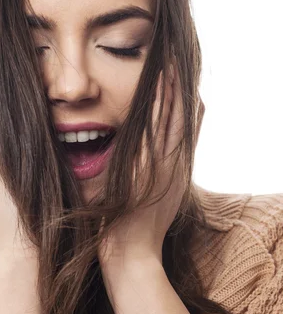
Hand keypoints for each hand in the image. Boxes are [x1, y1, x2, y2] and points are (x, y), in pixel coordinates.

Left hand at [98, 57, 204, 269]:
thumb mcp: (144, 201)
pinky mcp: (150, 167)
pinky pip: (156, 129)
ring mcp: (162, 165)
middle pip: (180, 118)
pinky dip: (160, 107)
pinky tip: (159, 86)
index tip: (182, 79)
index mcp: (171, 171)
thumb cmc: (131, 230)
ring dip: (171, 89)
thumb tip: (134, 161)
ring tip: (171, 62)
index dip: (182, 103)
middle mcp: (172, 164)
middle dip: (179, 88)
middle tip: (179, 59)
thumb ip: (142, 179)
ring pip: (171, 119)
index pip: (182, 130)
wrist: (131, 254)